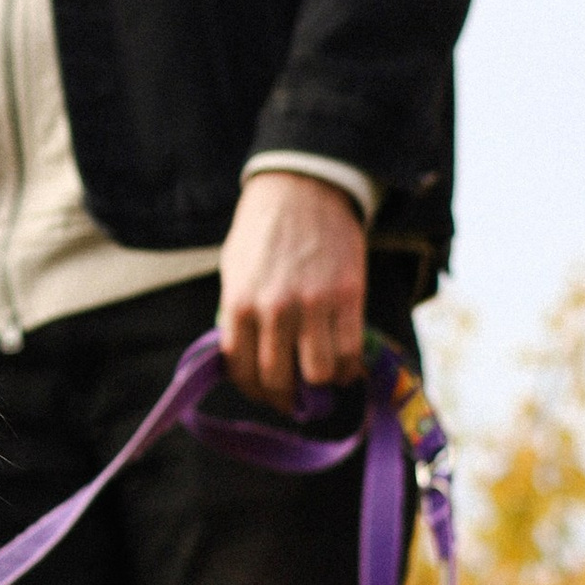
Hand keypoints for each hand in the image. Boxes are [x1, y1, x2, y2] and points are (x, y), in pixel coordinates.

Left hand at [217, 171, 366, 407]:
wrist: (304, 187)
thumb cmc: (263, 229)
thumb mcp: (234, 269)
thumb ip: (237, 313)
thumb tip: (245, 357)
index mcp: (239, 303)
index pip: (241, 369)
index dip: (254, 391)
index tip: (265, 393)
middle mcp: (274, 309)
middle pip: (279, 380)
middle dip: (285, 397)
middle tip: (293, 397)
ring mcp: (313, 304)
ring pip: (318, 375)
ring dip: (319, 386)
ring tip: (320, 380)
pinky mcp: (348, 296)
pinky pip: (350, 353)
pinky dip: (349, 370)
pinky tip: (345, 367)